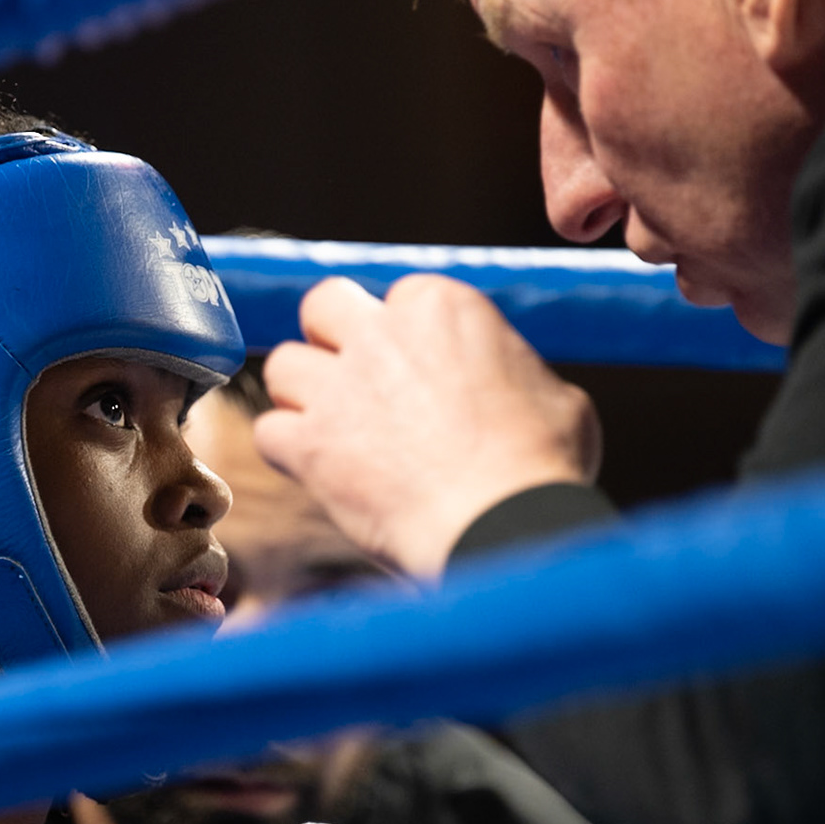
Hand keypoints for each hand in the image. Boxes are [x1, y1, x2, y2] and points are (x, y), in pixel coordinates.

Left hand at [255, 274, 600, 578]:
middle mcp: (381, 333)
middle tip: (355, 380)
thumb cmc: (542, 465)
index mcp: (443, 306)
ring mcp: (338, 387)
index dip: (402, 336)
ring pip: (282, 365)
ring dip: (304, 395)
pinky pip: (270, 431)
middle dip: (333, 337)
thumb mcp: (554, 394)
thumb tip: (504, 380)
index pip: (398, 298)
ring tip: (337, 429)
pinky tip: (321, 472)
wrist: (506, 525)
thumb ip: (509, 371)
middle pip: (323, 304)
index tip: (414, 370)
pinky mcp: (309, 445)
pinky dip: (290, 452)